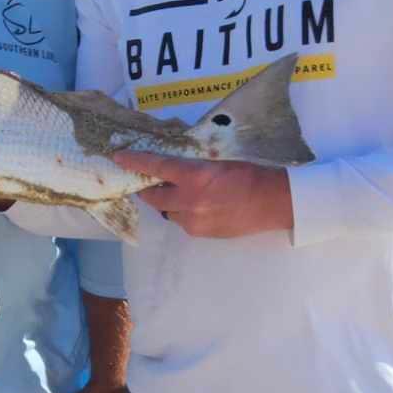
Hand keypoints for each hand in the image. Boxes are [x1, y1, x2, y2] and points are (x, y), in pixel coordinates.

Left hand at [111, 154, 293, 238]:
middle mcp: (189, 201)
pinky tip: (201, 207)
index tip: (119, 158)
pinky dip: (184, 214)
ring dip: (169, 204)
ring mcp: (194, 221)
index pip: (156, 168)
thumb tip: (173, 170)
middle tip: (149, 183)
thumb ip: (193, 168)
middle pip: (154, 198)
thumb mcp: (218, 163)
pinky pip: (183, 223)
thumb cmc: (250, 175)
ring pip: (168, 213)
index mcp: (194, 177)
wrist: (272, 202)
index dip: (135, 163)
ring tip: (184, 195)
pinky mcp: (201, 233)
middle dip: (149, 190)